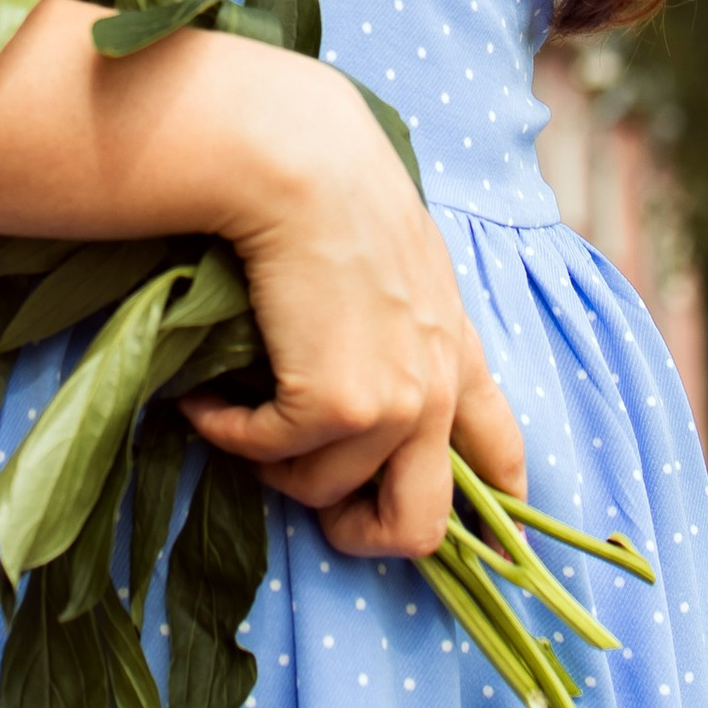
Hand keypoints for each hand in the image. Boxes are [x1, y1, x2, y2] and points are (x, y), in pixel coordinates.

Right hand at [180, 58, 525, 557]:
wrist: (306, 168)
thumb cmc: (337, 197)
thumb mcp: (401, 266)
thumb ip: (405, 330)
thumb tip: (354, 390)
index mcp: (459, 356)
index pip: (502, 457)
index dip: (487, 513)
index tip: (461, 539)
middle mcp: (437, 392)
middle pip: (421, 528)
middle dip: (358, 533)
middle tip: (310, 504)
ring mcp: (395, 405)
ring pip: (320, 494)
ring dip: (269, 464)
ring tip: (238, 413)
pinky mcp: (339, 405)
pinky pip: (268, 455)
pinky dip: (226, 432)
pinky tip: (205, 396)